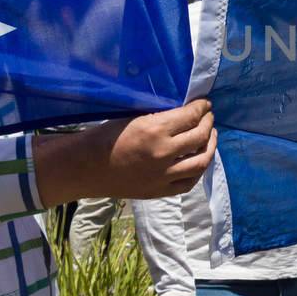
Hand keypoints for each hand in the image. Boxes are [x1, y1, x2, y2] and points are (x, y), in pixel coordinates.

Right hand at [36, 101, 216, 205]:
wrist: (86, 168)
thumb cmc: (106, 137)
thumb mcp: (133, 117)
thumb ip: (161, 117)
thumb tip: (184, 111)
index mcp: (155, 130)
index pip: (191, 116)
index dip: (202, 108)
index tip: (205, 104)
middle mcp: (164, 153)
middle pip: (200, 137)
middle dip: (208, 123)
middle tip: (208, 117)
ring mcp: (163, 175)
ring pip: (201, 161)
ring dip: (210, 146)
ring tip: (210, 137)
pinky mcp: (160, 191)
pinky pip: (189, 182)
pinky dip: (198, 170)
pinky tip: (199, 160)